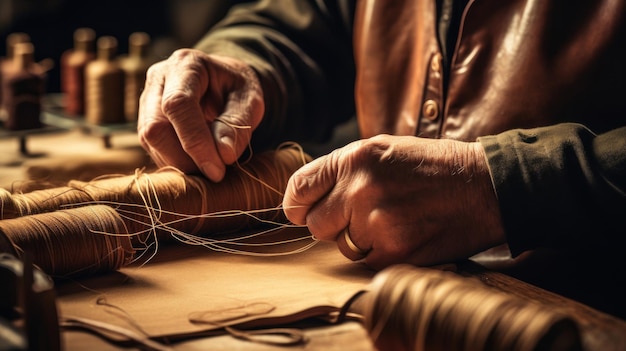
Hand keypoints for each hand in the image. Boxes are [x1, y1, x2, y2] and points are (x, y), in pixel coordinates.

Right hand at [138, 49, 263, 181]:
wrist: (224, 84)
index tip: (216, 170)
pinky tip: (198, 164)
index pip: (178, 105)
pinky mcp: (145, 121)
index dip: (195, 141)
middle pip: (155, 127)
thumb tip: (223, 154)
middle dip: (184, 159)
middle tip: (215, 174)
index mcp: (186, 65)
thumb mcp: (250, 100)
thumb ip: (238, 123)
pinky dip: (176, 163)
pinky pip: (153, 149)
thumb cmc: (238, 89)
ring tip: (210, 168)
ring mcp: (147, 100)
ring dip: (180, 164)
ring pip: (151, 142)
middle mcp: (159, 79)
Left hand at [282, 134, 505, 268]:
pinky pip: (366, 262)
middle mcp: (361, 189)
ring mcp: (377, 223)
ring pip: (341, 246)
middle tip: (359, 215)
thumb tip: (304, 197)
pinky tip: (404, 235)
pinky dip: (380, 254)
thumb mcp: (381, 149)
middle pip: (314, 224)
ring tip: (391, 220)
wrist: (484, 187)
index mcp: (355, 158)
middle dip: (332, 224)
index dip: (297, 204)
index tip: (304, 210)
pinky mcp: (394, 253)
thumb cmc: (430, 167)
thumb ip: (341, 170)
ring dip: (358, 239)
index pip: (298, 189)